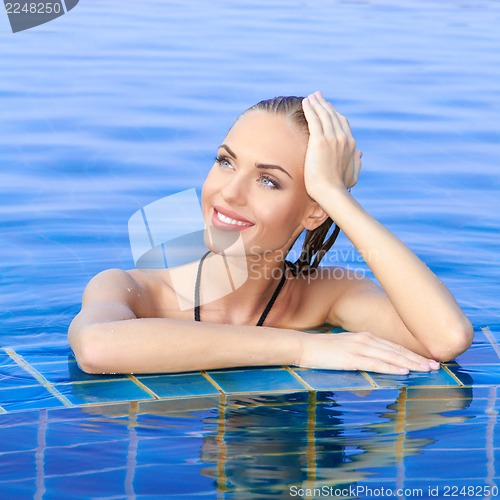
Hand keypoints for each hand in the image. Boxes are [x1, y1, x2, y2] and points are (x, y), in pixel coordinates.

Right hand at [298, 330, 440, 373]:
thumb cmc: (323, 350)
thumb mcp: (346, 350)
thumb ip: (361, 356)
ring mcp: (359, 348)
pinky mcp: (351, 358)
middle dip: (417, 359)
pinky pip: (375, 364)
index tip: (427, 360)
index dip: (412, 354)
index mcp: (365, 337)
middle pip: (396, 350)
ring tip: (426, 370)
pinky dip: (391, 367)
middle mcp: (365, 340)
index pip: (393, 346)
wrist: (304, 347)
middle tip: (435, 366)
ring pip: (390, 356)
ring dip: (410, 364)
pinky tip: (403, 372)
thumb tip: (373, 366)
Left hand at [302, 91, 362, 199]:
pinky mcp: (319, 141)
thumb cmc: (340, 187)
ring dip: (316, 103)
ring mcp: (332, 138)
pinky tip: (305, 102)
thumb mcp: (353, 174)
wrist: (331, 192)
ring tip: (310, 97)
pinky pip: (314, 120)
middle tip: (317, 96)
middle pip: (333, 115)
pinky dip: (310, 109)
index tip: (327, 107)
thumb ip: (357, 162)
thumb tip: (360, 153)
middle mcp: (343, 138)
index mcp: (351, 145)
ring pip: (323, 115)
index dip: (334, 113)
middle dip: (324, 104)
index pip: (342, 123)